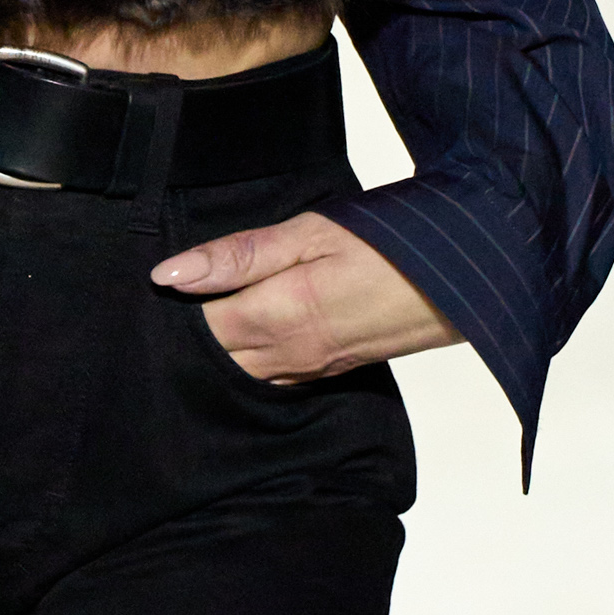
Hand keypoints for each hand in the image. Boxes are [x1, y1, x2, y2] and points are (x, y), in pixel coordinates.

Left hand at [152, 211, 459, 383]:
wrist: (469, 278)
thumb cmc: (392, 242)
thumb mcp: (310, 232)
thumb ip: (239, 256)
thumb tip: (167, 275)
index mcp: (277, 317)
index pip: (195, 333)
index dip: (166, 316)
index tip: (144, 296)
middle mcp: (290, 355)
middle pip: (212, 364)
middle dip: (181, 345)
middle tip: (156, 315)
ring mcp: (312, 370)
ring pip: (241, 379)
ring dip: (214, 359)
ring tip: (188, 329)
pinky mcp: (332, 371)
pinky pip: (274, 381)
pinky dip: (249, 367)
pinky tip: (239, 346)